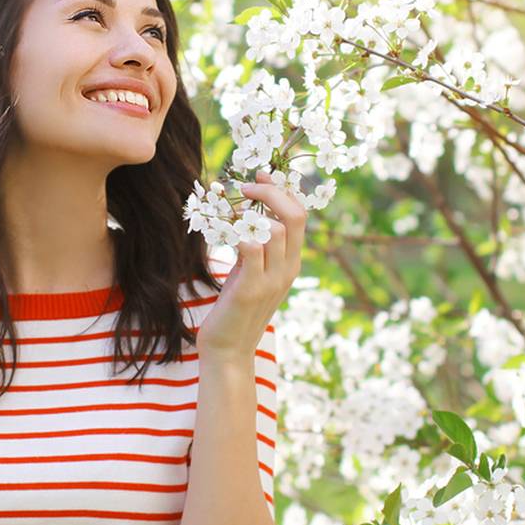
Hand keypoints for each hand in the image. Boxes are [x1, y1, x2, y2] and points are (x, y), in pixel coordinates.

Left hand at [196, 170, 304, 361]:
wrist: (228, 350)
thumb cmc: (234, 310)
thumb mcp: (251, 275)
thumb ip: (256, 250)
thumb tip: (246, 217)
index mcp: (292, 263)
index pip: (300, 216)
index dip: (282, 190)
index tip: (260, 174)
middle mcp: (289, 269)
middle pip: (295, 216)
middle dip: (271, 191)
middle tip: (245, 186)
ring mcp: (272, 280)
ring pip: (276, 229)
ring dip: (250, 212)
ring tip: (228, 212)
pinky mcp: (251, 289)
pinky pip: (252, 249)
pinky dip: (239, 233)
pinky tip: (224, 232)